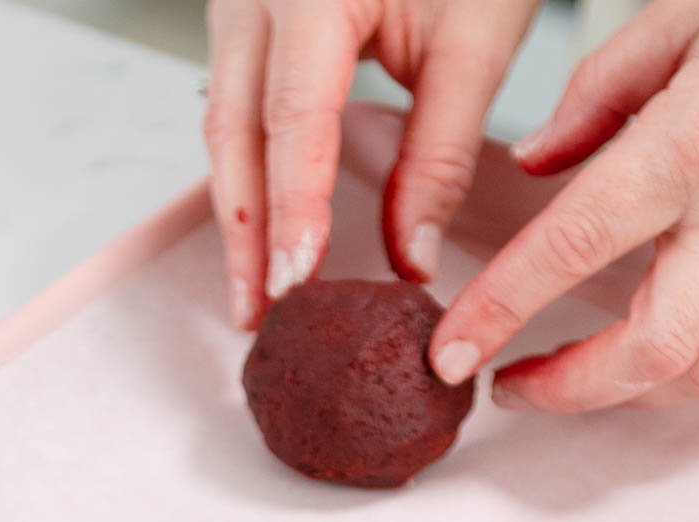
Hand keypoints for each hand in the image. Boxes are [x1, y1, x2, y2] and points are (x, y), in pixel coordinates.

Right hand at [204, 0, 539, 327]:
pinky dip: (249, 174)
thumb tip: (411, 258)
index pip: (293, 120)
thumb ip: (438, 155)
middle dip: (246, 233)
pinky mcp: (247, 18)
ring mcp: (240, 1)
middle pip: (234, 133)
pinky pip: (234, 107)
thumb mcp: (475, 40)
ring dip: (239, 213)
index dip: (292, 210)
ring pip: (223, 126)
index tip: (296, 282)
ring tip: (255, 292)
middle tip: (257, 314)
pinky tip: (264, 228)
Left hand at [431, 0, 698, 410]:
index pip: (573, 247)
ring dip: (626, 394)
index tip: (450, 352)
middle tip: (508, 389)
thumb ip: (598, 94)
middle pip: (650, 349)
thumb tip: (534, 165)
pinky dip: (691, 370)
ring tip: (569, 380)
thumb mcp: (688, 14)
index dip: (501, 310)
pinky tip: (649, 354)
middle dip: (567, 389)